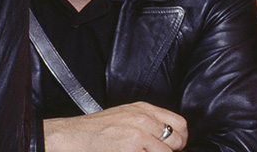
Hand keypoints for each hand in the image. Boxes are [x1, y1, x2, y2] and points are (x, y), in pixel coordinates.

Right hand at [44, 102, 187, 151]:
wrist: (75, 135)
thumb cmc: (98, 128)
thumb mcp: (127, 114)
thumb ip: (148, 121)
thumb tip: (167, 134)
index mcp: (144, 109)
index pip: (179, 123)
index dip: (181, 138)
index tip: (175, 147)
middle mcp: (144, 119)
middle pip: (177, 139)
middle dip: (173, 151)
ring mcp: (138, 135)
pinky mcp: (131, 149)